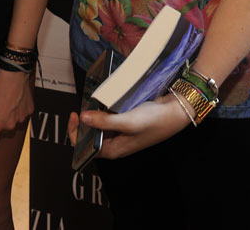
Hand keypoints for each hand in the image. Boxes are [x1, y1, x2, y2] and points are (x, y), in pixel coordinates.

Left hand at [0, 69, 33, 149]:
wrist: (14, 75)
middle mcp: (10, 124)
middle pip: (4, 130)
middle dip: (1, 123)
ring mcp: (21, 118)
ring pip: (14, 122)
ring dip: (11, 117)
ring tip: (9, 103)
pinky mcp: (29, 111)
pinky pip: (23, 114)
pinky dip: (20, 110)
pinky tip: (17, 100)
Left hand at [68, 93, 191, 159]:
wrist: (175, 112)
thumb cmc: (152, 121)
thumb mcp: (127, 122)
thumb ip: (104, 121)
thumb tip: (82, 118)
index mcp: (113, 150)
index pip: (86, 148)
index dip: (76, 133)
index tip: (74, 114)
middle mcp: (115, 143)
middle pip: (92, 135)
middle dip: (85, 121)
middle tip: (83, 104)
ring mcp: (121, 132)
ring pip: (100, 125)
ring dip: (95, 114)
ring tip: (92, 100)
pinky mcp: (126, 122)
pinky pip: (110, 117)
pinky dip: (105, 109)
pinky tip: (104, 99)